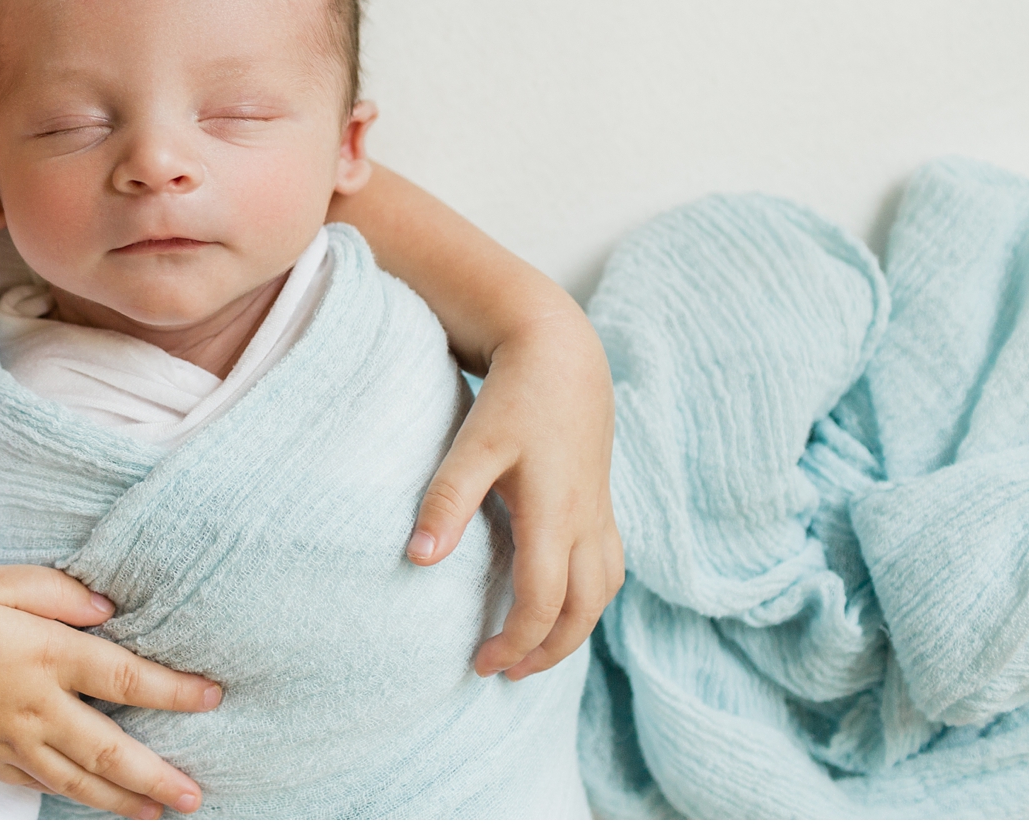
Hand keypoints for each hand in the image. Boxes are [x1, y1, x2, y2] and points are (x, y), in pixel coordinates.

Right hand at [0, 564, 222, 818]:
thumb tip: (108, 609)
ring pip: (80, 779)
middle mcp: (37, 708)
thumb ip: (55, 591)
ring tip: (161, 812)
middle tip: (196, 795)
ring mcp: (13, 742)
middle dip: (159, 775)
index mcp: (45, 656)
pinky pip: (40, 785)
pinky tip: (93, 803)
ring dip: (125, 799)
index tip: (214, 697)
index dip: (174, 691)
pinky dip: (73, 797)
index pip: (125, 678)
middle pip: (112, 750)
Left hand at [407, 307, 622, 678]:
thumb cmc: (515, 397)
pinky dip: (588, 599)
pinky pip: (609, 568)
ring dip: (573, 630)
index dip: (514, 642)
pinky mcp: (602, 502)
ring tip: (531, 650)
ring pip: (603, 594)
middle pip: (582, 613)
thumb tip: (419, 558)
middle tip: (504, 672)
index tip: (478, 663)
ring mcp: (601, 513)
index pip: (542, 603)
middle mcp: (587, 522)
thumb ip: (447, 499)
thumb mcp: (474, 444)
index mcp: (556, 515)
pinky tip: (562, 602)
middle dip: (546, 652)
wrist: (562, 355)